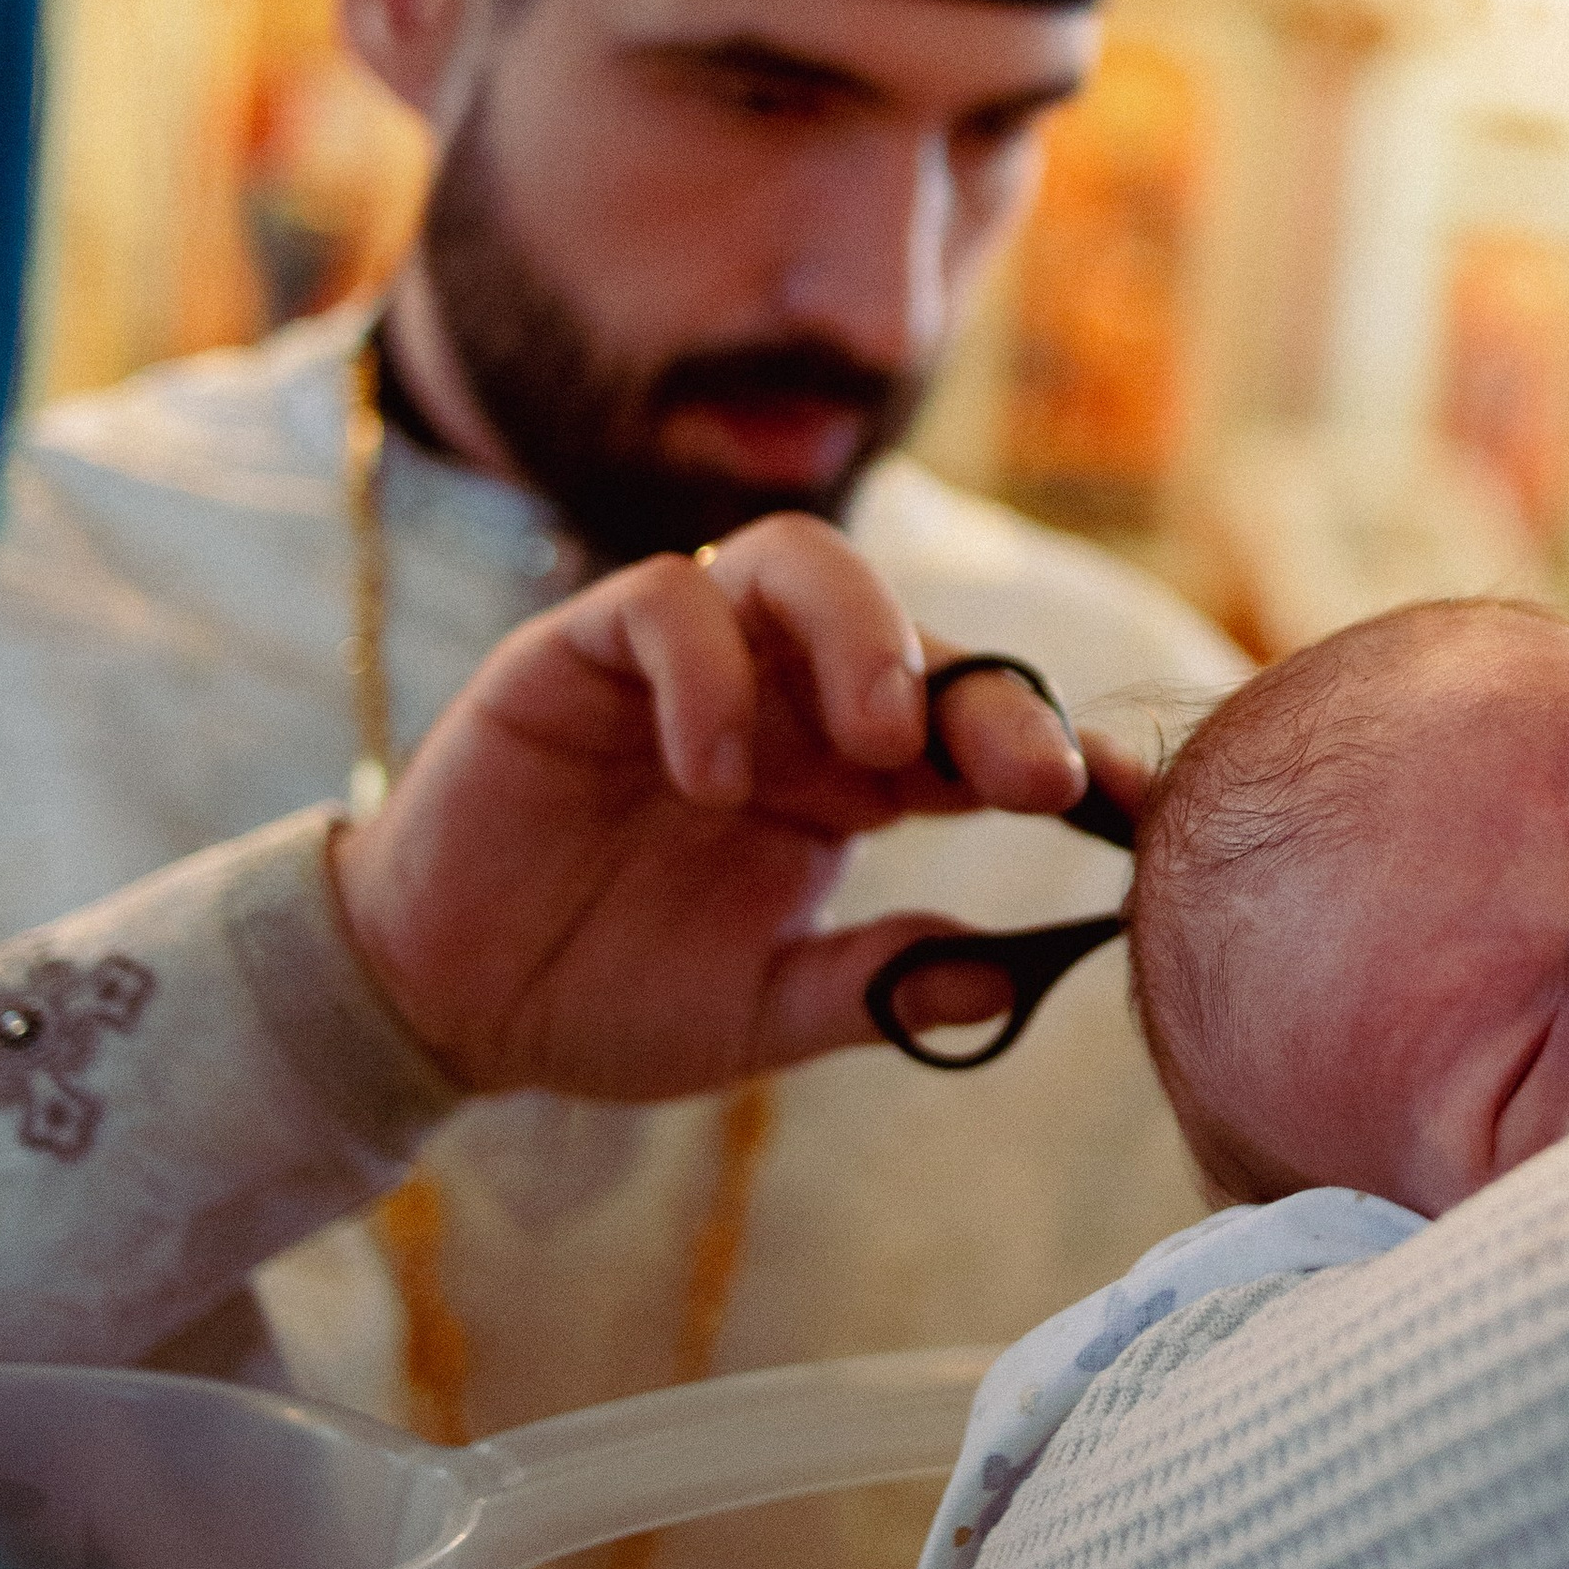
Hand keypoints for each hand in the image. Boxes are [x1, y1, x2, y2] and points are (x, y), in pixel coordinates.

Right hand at [331, 513, 1091, 1097]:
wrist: (444, 1005)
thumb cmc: (610, 990)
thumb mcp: (763, 1008)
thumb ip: (877, 986)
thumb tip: (1011, 979)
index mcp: (848, 771)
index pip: (970, 722)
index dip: (1050, 746)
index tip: (1124, 806)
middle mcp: (785, 694)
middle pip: (910, 626)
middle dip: (985, 691)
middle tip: (1029, 779)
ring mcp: (686, 659)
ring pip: (796, 560)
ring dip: (860, 635)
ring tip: (882, 746)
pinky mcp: (580, 649)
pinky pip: (663, 605)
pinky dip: (707, 673)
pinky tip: (717, 776)